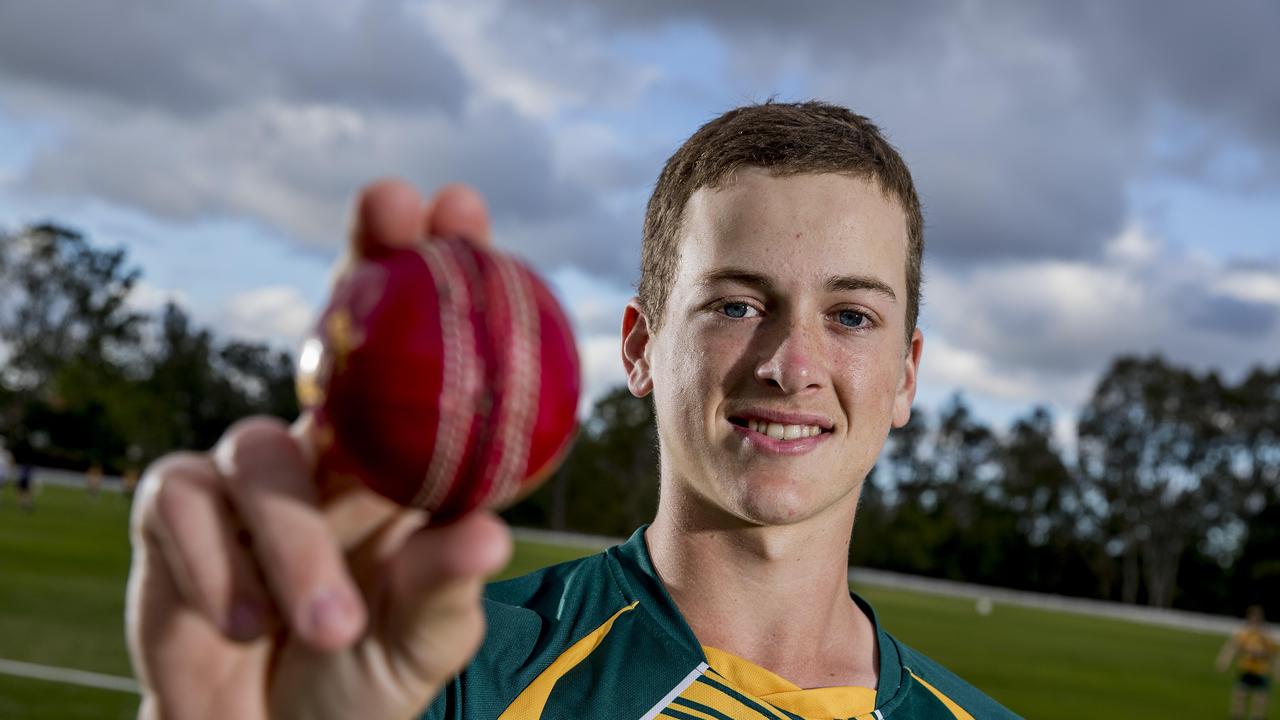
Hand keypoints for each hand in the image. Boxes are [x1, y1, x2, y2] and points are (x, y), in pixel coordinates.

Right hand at [126, 180, 512, 719]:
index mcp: (395, 463)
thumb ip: (443, 588)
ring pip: (263, 449)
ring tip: (333, 626)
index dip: (438, 271)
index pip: (420, 353)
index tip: (463, 207)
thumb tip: (487, 533)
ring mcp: (243, 475)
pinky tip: (248, 620)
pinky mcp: (173, 514)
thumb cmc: (361, 675)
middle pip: (337, 330)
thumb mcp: (421, 643)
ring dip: (299, 540)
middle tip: (392, 201)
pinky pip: (185, 505)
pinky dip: (221, 565)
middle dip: (363, 256)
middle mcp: (322, 449)